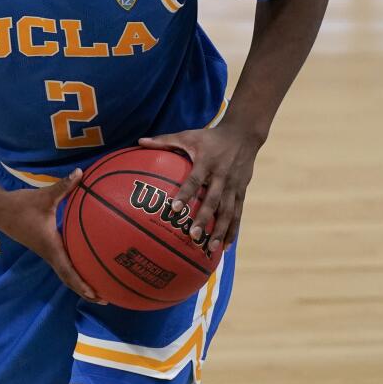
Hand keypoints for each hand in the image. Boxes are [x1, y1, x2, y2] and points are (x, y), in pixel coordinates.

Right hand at [0, 169, 106, 304]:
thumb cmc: (22, 205)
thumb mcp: (45, 195)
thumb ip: (64, 186)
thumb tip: (82, 172)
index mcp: (51, 247)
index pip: (68, 271)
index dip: (82, 284)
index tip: (96, 294)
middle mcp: (49, 254)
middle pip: (69, 279)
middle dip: (86, 291)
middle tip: (105, 299)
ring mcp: (46, 252)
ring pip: (65, 273)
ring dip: (80, 283)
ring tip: (99, 289)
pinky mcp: (45, 247)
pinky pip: (62, 263)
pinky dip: (74, 270)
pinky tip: (86, 263)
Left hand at [139, 123, 261, 252]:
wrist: (244, 134)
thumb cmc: (210, 136)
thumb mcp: (188, 135)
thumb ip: (164, 140)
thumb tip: (139, 141)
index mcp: (207, 162)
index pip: (195, 180)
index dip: (185, 194)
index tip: (174, 209)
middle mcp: (221, 176)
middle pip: (213, 200)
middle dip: (204, 219)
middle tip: (193, 236)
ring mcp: (233, 185)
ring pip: (228, 211)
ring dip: (220, 230)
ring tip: (211, 249)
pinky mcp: (241, 191)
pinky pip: (237, 213)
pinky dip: (232, 230)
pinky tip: (225, 246)